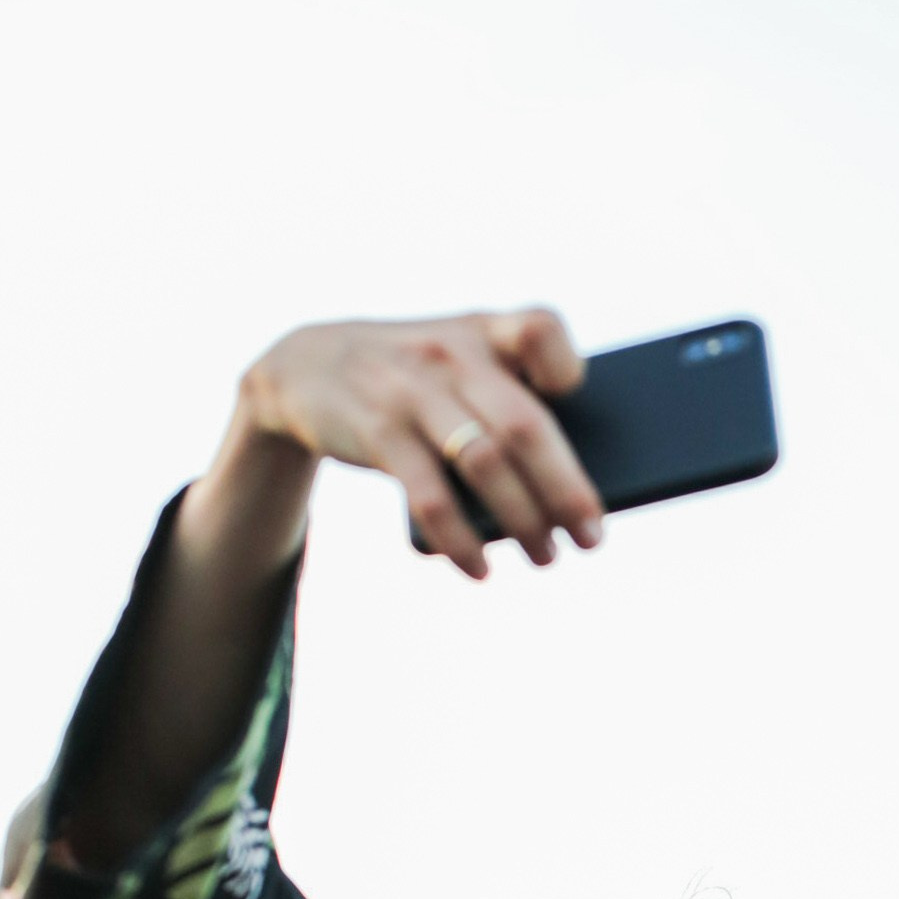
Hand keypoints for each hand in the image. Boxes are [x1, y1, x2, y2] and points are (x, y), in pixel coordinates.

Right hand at [229, 307, 599, 578]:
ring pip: (485, 465)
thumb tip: (561, 495)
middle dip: (566, 490)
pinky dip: (461, 541)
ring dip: (523, 521)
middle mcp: (454, 354)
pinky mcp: (378, 431)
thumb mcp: (455, 359)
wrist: (306, 364)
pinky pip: (431, 497)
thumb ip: (505, 399)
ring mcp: (413, 391)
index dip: (568, 369)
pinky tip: (479, 568)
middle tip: (592, 538)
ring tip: (545, 557)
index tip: (581, 404)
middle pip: (526, 426)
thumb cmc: (414, 378)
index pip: (541, 330)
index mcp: (485, 331)